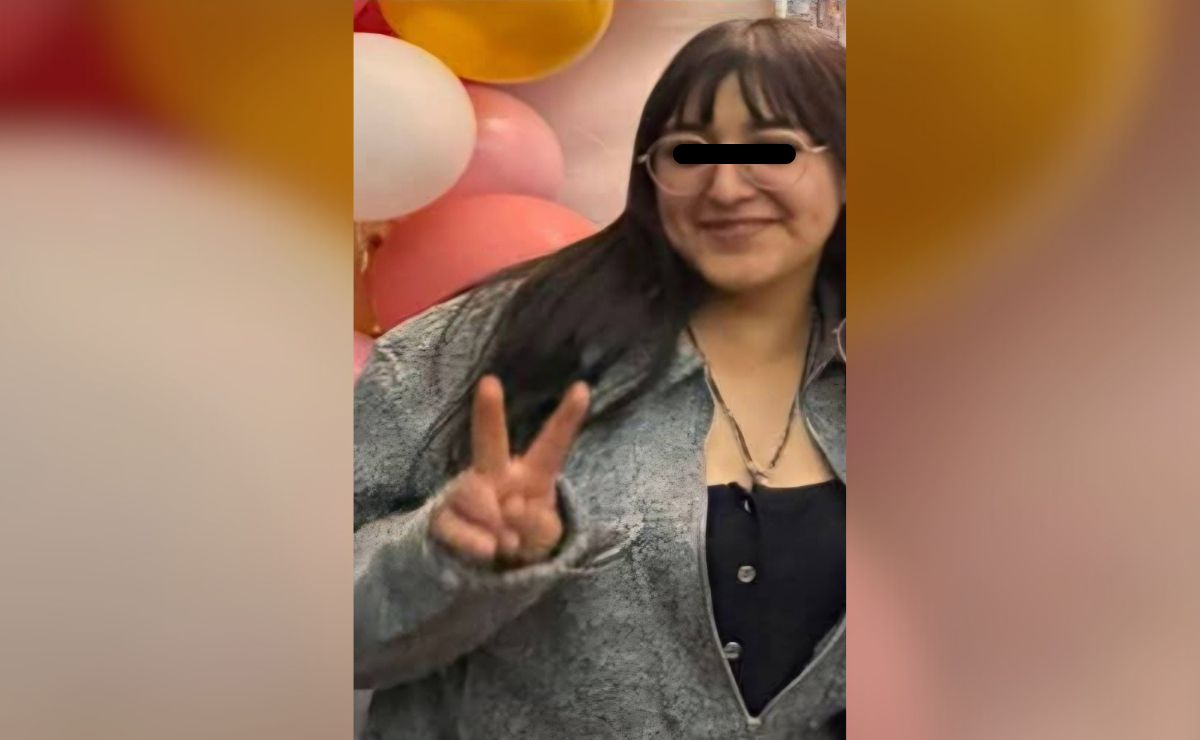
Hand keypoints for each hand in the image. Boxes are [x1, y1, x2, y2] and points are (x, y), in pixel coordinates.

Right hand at [430, 375, 589, 565]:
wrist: (490, 572)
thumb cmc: (527, 541)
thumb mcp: (546, 538)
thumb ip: (538, 524)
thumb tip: (510, 509)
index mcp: (533, 475)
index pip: (552, 445)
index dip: (567, 419)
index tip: (584, 389)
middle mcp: (497, 475)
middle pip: (490, 441)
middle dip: (489, 412)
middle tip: (489, 384)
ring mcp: (467, 493)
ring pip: (472, 492)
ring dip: (493, 520)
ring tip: (509, 544)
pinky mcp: (443, 515)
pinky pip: (453, 523)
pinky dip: (473, 541)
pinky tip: (488, 552)